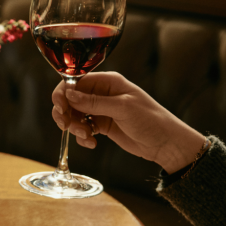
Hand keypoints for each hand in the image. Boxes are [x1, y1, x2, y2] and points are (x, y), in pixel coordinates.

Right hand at [51, 72, 205, 173]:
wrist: (165, 143)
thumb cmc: (150, 120)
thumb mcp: (121, 108)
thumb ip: (93, 102)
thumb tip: (68, 94)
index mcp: (108, 82)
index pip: (76, 81)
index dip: (63, 94)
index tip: (60, 108)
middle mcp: (102, 93)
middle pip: (71, 99)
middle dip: (66, 113)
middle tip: (67, 126)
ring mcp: (101, 110)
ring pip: (75, 115)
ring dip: (75, 127)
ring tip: (87, 136)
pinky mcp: (102, 125)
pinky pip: (83, 128)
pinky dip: (83, 137)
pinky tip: (93, 143)